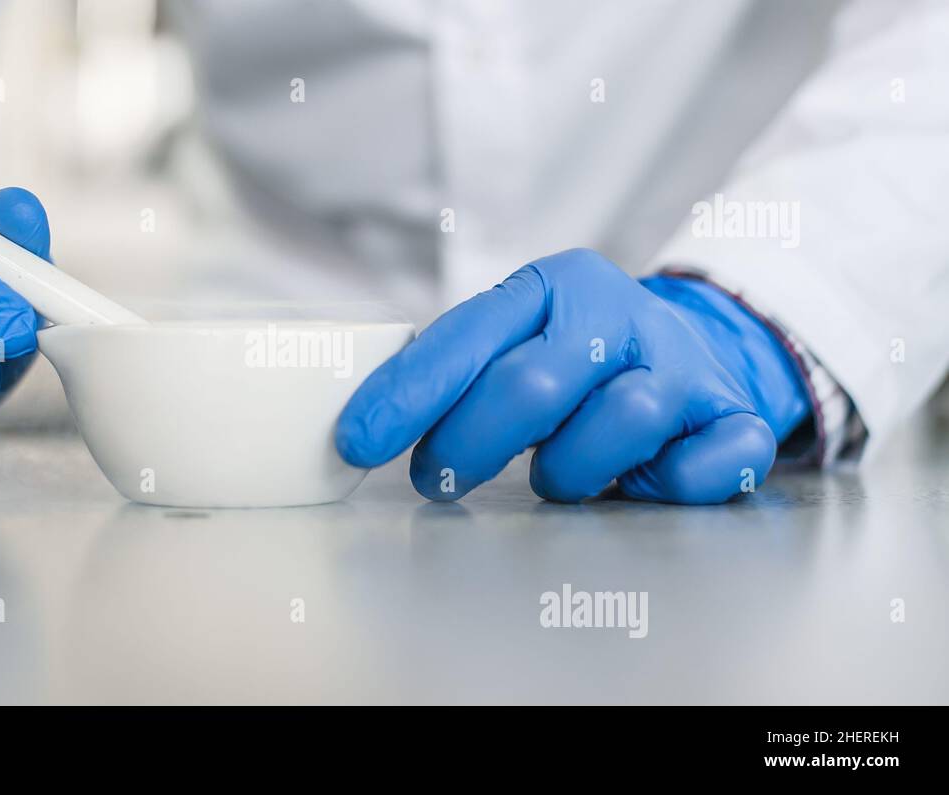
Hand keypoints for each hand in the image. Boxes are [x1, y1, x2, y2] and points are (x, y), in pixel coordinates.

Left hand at [336, 248, 809, 503]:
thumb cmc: (579, 356)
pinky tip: (642, 479)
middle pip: (534, 386)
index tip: (358, 442)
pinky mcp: (734, 419)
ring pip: (619, 423)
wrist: (700, 348)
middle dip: (469, 443)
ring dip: (570, 469)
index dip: (410, 393)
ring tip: (556, 473)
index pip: (471, 335)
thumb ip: (454, 369)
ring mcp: (685, 367)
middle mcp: (622, 317)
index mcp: (558, 286)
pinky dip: (664, 486)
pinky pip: (702, 467)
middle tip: (436, 477)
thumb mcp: (517, 337)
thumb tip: (366, 426)